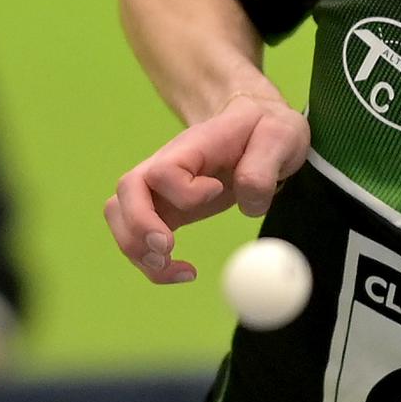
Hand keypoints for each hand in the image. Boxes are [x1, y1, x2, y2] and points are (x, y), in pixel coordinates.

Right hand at [104, 90, 309, 283]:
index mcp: (192, 146)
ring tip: (174, 269)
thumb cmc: (265, 131)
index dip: (183, 190)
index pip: (163, 169)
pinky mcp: (167, 211)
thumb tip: (247, 205)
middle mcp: (166, 165)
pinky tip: (185, 273)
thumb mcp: (280, 136)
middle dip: (138, 226)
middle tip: (167, 250)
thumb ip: (263, 169)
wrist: (256, 129)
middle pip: (126, 190)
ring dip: (137, 249)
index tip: (217, 190)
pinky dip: (152, 262)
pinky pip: (139, 237)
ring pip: (120, 216)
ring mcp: (161, 189)